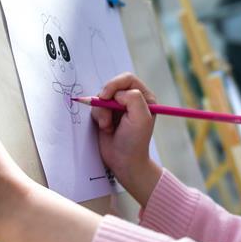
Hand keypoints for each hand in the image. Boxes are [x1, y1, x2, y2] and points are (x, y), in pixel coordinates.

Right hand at [91, 72, 162, 206]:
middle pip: (112, 85)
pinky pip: (96, 107)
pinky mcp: (106, 115)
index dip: (115, 84)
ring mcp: (117, 107)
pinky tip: (106, 129)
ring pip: (101, 97)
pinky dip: (98, 117)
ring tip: (108, 126)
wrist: (124, 161)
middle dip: (105, 98)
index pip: (127, 79)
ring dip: (102, 111)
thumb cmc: (135, 141)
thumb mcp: (141, 117)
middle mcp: (131, 99)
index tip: (106, 96)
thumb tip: (117, 93)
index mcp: (144, 97)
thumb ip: (133, 98)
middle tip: (105, 114)